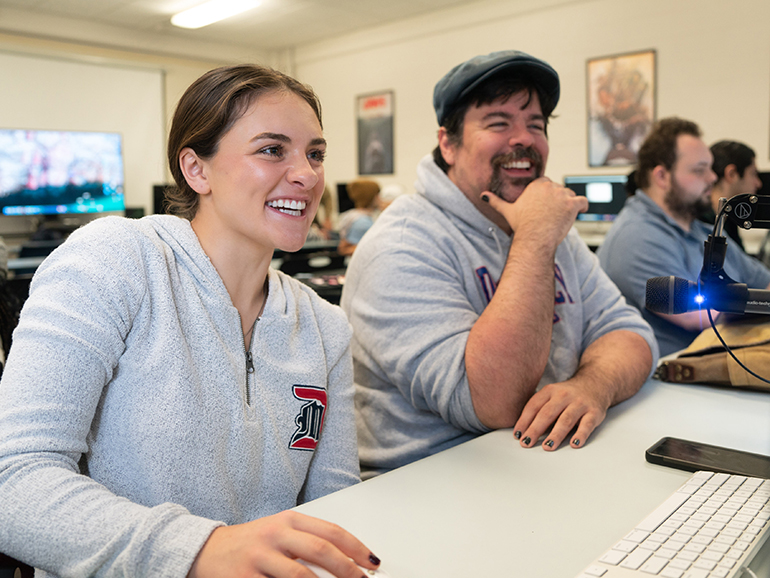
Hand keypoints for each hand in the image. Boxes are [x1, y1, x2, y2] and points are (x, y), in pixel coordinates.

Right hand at [187, 510, 379, 577]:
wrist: (206, 550)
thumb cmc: (250, 543)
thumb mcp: (280, 533)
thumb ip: (309, 542)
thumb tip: (348, 559)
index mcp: (288, 520)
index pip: (330, 531)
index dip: (356, 548)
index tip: (372, 562)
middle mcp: (275, 535)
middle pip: (320, 551)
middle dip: (347, 570)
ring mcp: (259, 558)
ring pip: (300, 577)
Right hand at [482, 178, 587, 247]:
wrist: (534, 238)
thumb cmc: (521, 225)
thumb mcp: (507, 210)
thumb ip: (495, 201)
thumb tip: (482, 195)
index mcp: (537, 185)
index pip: (547, 184)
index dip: (547, 195)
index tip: (545, 205)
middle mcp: (550, 186)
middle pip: (560, 189)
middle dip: (558, 200)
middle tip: (553, 214)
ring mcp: (562, 195)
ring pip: (571, 195)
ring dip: (570, 204)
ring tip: (563, 216)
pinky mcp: (572, 204)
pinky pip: (583, 201)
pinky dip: (583, 206)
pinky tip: (580, 211)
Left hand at [511, 379, 608, 450]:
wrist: (595, 384)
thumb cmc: (567, 396)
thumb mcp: (551, 395)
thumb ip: (540, 409)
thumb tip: (523, 431)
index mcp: (550, 391)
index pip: (533, 406)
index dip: (524, 421)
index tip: (517, 435)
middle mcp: (564, 395)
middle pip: (547, 413)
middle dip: (535, 429)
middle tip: (527, 442)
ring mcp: (580, 403)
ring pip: (566, 420)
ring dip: (556, 434)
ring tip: (547, 446)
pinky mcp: (594, 412)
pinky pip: (587, 425)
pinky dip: (581, 434)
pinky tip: (574, 444)